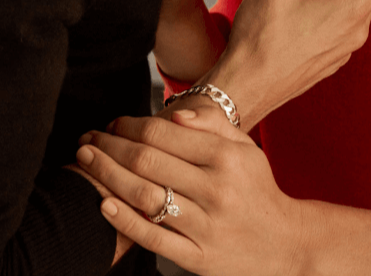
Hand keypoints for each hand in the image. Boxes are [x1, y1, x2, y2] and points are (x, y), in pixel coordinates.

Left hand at [76, 106, 304, 275]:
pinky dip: (125, 220)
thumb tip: (172, 113)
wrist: (285, 242)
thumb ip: (211, 124)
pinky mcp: (199, 258)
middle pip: (148, 162)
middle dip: (110, 147)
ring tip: (85, 162)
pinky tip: (103, 203)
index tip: (112, 123)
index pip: (164, 134)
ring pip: (145, 197)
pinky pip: (154, 238)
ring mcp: (206, 226)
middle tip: (87, 139)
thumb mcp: (245, 147)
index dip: (130, 125)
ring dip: (107, 176)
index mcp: (226, 157)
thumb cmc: (257, 188)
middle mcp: (216, 189)